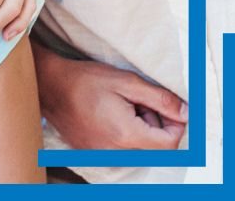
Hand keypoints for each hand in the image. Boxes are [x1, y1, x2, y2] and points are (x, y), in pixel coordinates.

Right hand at [34, 46, 187, 149]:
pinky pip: (120, 148)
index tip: (164, 103)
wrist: (48, 84)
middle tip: (136, 98)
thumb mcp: (126, 81)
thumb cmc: (85, 79)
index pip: (170, 142)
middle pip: (154, 146)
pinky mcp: (92, 153)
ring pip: (137, 147)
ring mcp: (103, 155)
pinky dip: (122, 132)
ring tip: (119, 103)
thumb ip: (159, 99)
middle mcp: (116, 152)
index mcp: (127, 135)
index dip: (174, 122)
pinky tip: (107, 112)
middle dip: (153, 122)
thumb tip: (186, 112)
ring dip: (138, 127)